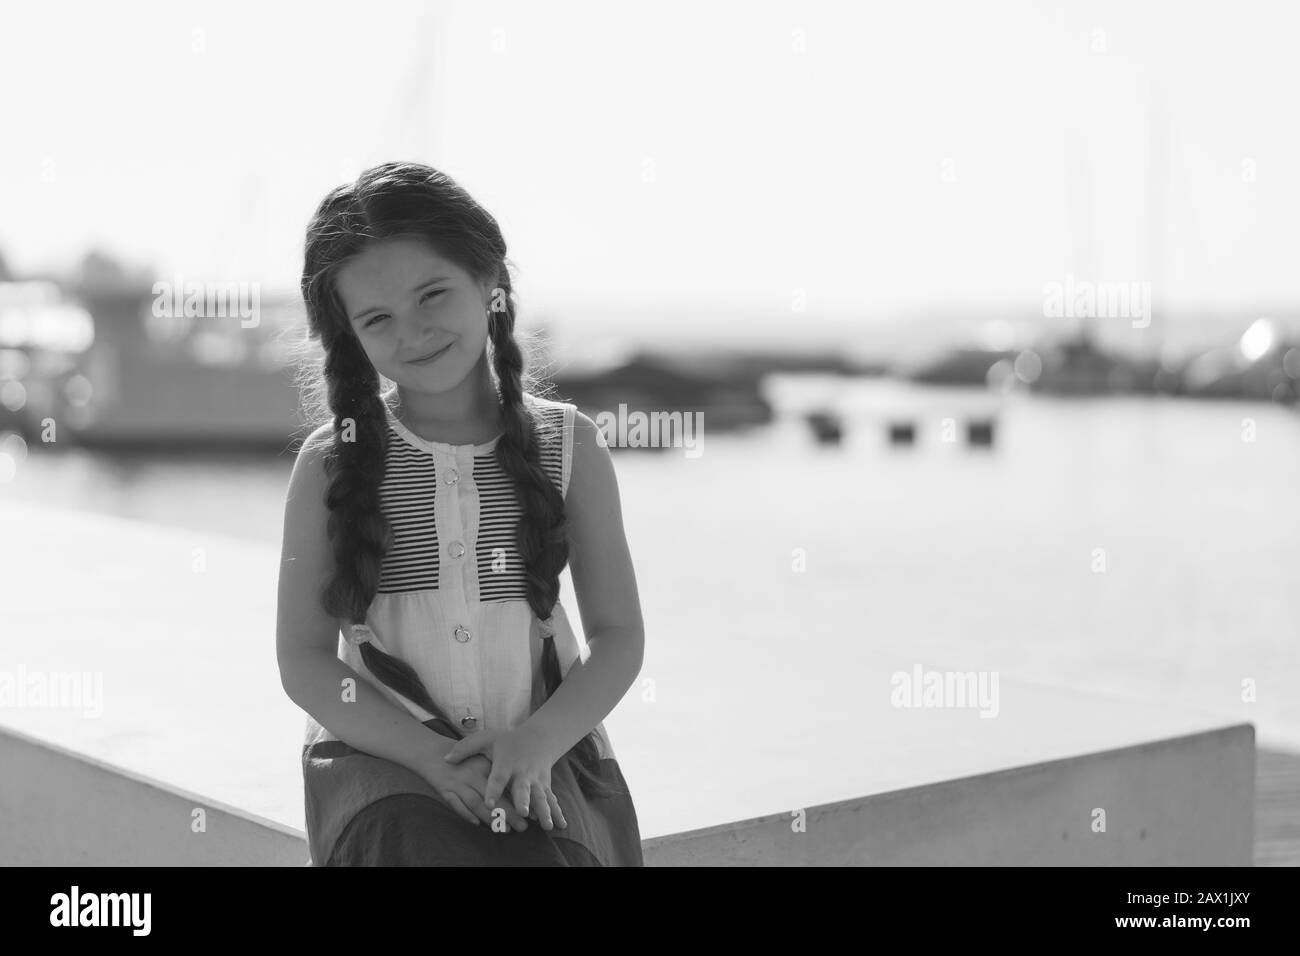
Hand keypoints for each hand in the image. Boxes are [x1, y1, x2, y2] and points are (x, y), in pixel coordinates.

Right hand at [422, 751, 530, 832]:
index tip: (532, 812)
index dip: (518, 800)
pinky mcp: (444, 789)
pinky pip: (455, 803)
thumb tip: (519, 796)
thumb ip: (497, 776)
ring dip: (490, 818)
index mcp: (485, 766)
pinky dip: (465, 813)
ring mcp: (458, 783)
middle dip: (509, 813)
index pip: (504, 785)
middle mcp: (473, 775)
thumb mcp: (481, 761)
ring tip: (505, 830)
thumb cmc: (462, 759)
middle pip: (493, 796)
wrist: (432, 751)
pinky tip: (476, 823)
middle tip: (523, 827)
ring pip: (476, 803)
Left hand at [443, 727, 568, 830]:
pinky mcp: (545, 786)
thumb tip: (446, 760)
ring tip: (546, 825)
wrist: (539, 738)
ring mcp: (536, 780)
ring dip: (544, 811)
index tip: (488, 803)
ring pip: (541, 797)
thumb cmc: (507, 741)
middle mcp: (523, 772)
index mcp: (506, 762)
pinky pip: (552, 800)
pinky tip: (560, 825)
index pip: (498, 777)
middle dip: (523, 801)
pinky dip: (557, 812)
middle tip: (522, 812)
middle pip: (523, 788)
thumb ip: (465, 748)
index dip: (493, 790)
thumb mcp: (486, 739)